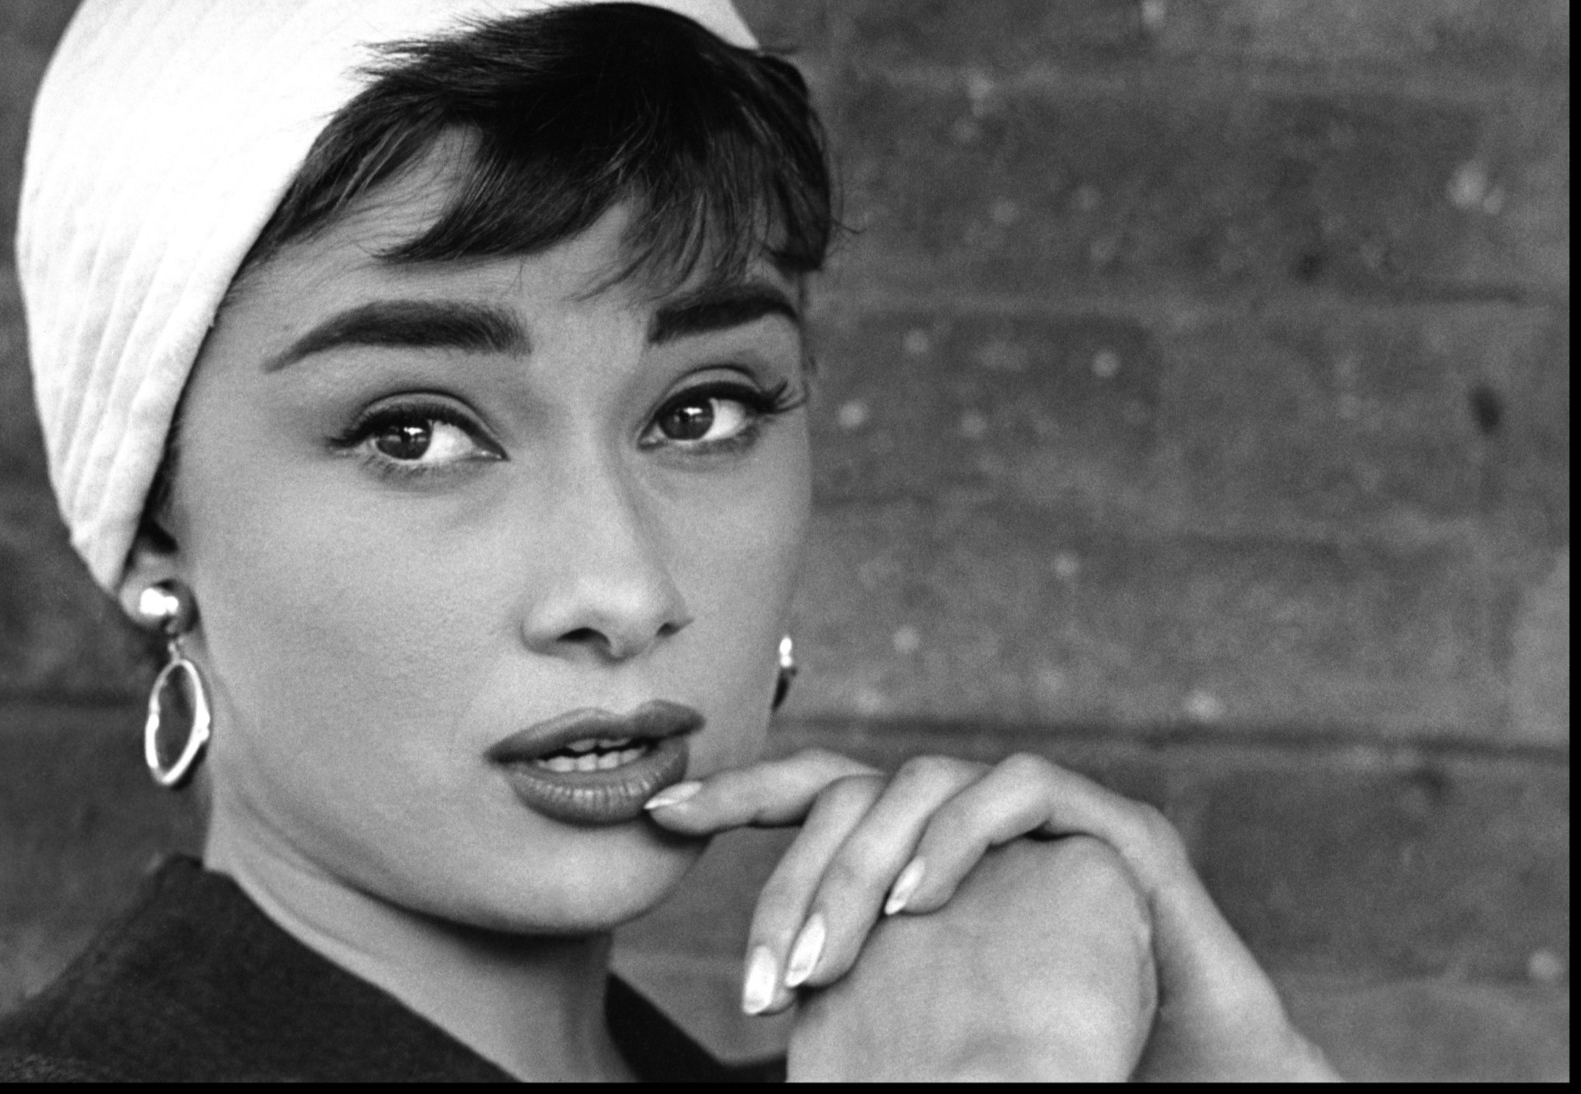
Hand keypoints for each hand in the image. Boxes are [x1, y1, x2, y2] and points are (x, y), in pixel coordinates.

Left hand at [644, 749, 1339, 1080]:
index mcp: (919, 854)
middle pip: (853, 791)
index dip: (736, 794)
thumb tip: (747, 1025)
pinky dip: (956, 837)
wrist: (1192, 1079)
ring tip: (825, 965)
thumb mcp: (922, 1031)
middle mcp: (969, 817)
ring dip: (861, 869)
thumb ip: (850, 1000)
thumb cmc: (1052, 1062)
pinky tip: (919, 904)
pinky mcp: (1111, 822)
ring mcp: (1039, 811)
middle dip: (793, 874)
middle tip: (762, 978)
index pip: (813, 796)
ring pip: (920, 786)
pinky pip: (1016, 789)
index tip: (660, 814)